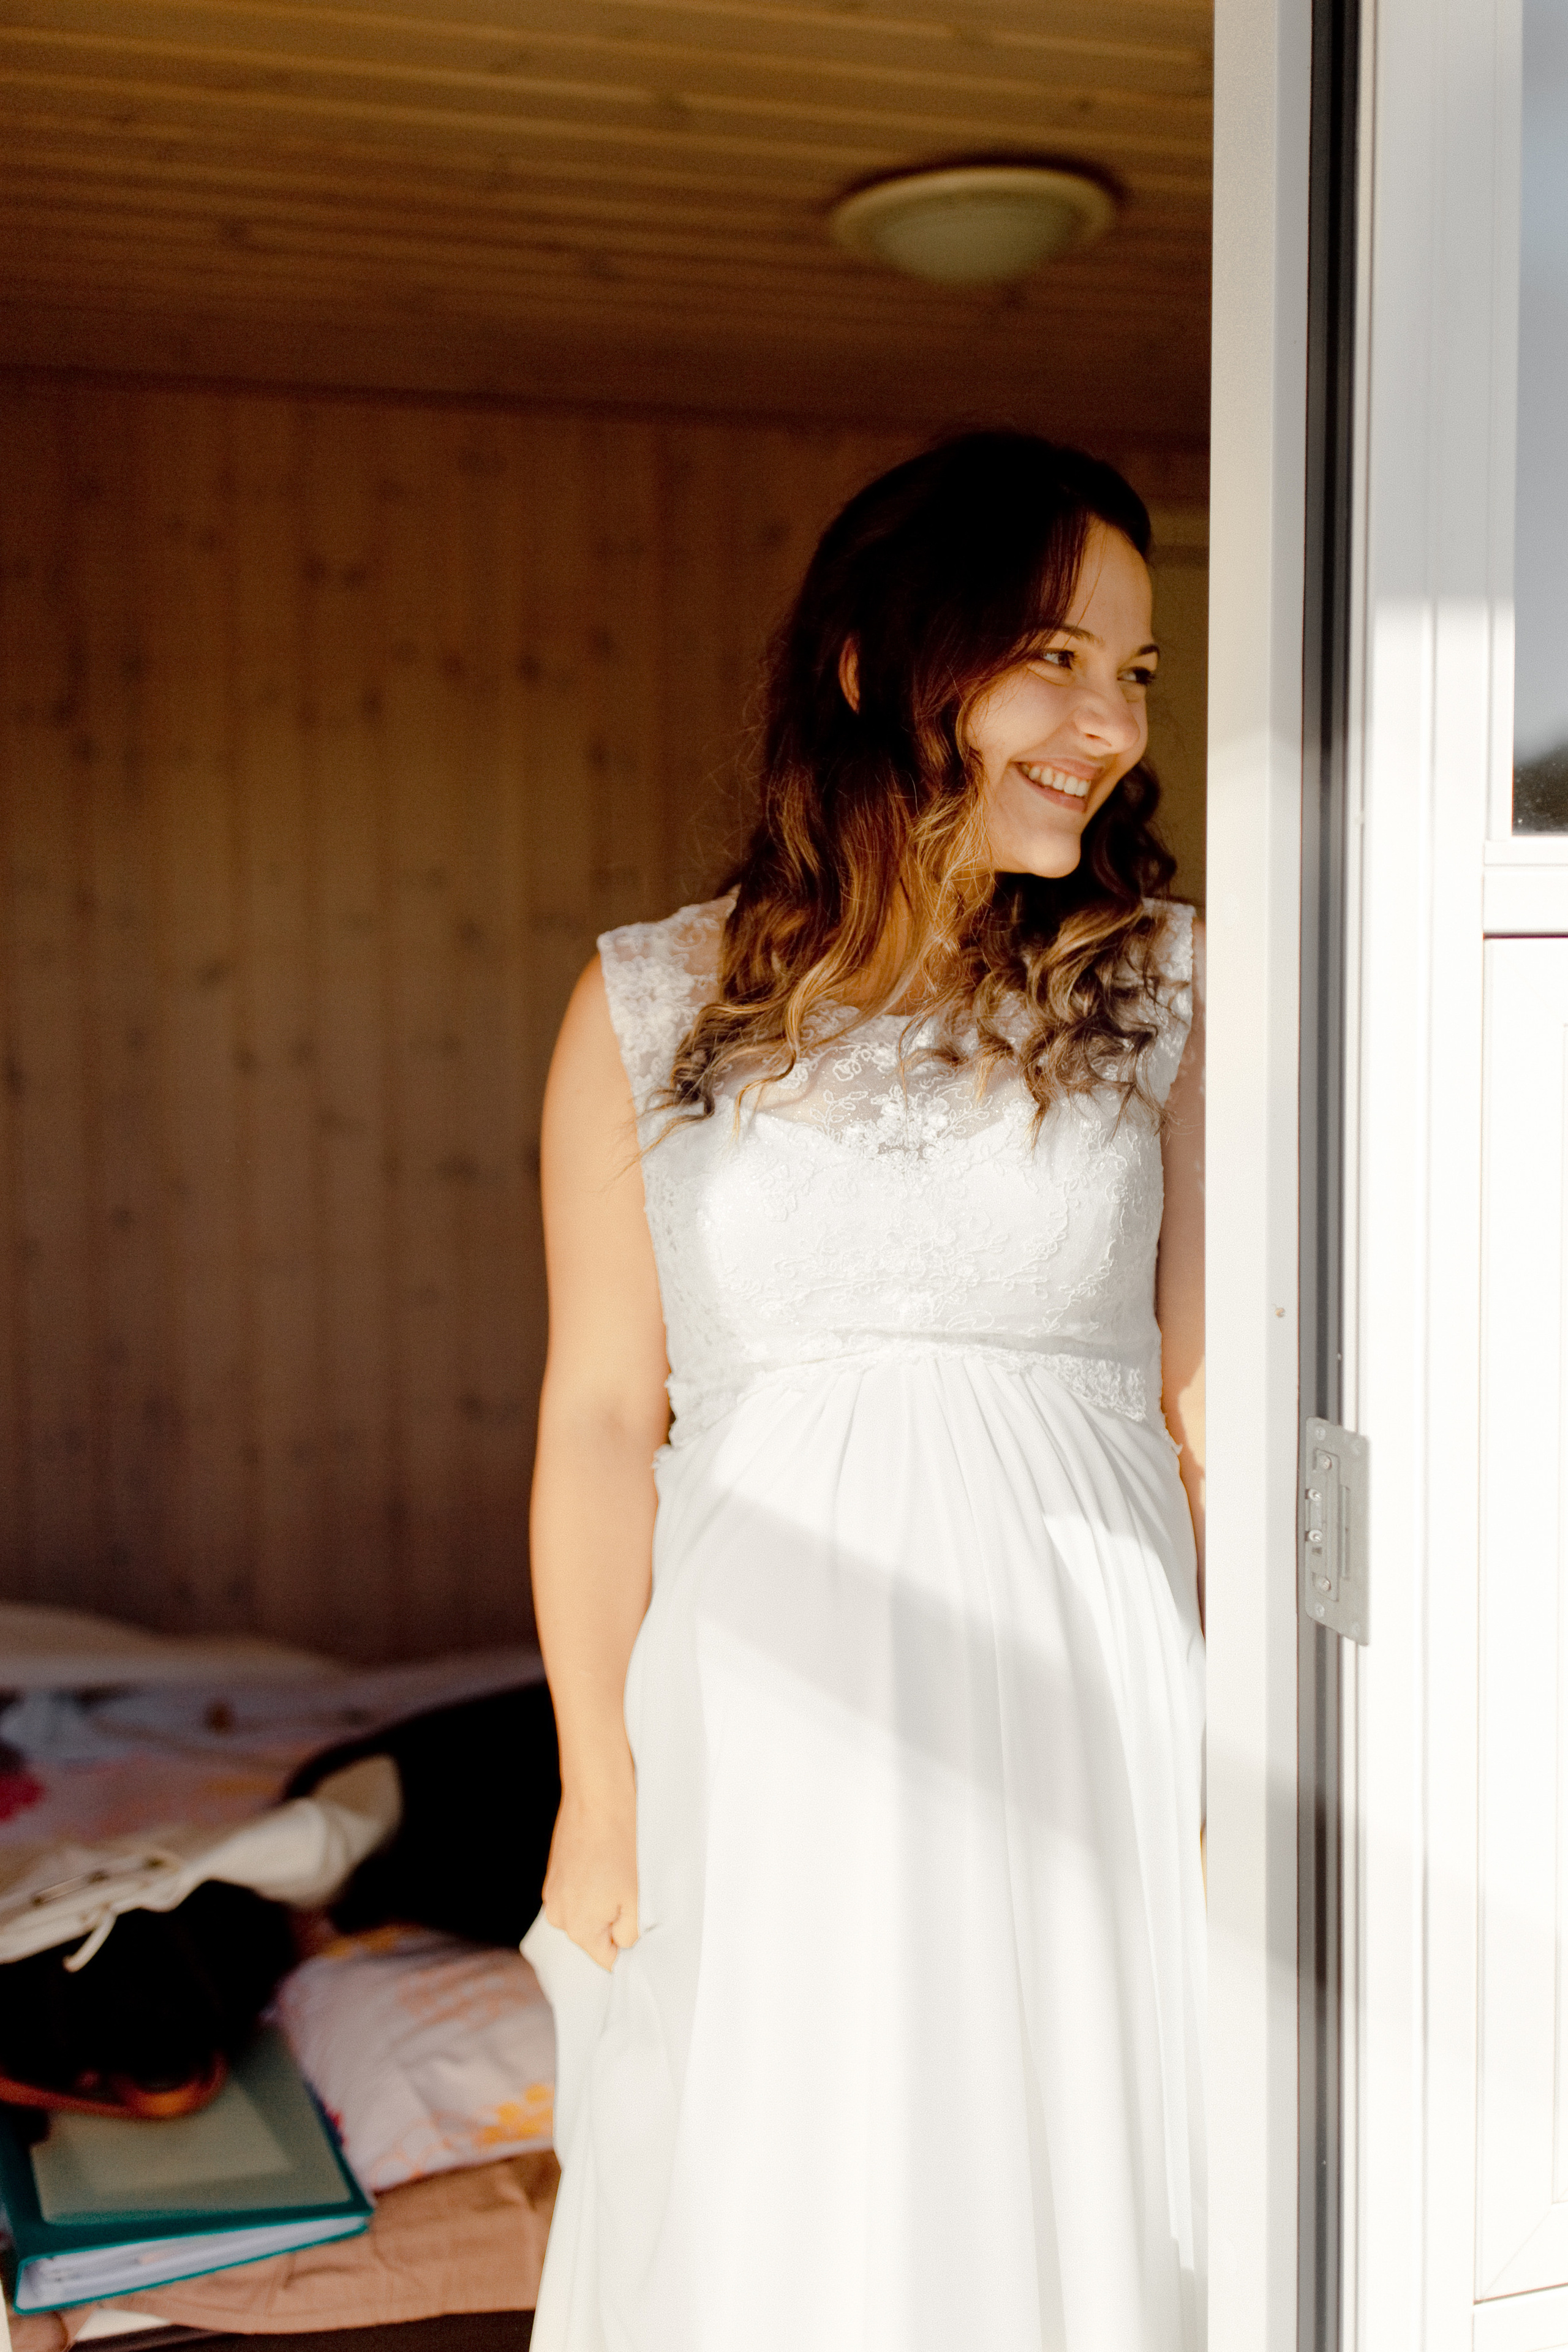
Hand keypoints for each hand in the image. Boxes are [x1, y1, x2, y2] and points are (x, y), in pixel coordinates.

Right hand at [542, 1789, 638, 1970]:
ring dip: (601, 1900)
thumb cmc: (621, 1849)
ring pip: (585, 1912)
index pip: (607, 1959)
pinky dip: (591, 1883)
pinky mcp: (554, 1873)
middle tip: (629, 1890)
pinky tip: (604, 1861)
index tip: (637, 1919)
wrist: (598, 1800)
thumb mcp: (637, 1901)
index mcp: (579, 1929)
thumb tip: (623, 1946)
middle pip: (594, 1935)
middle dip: (613, 1919)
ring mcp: (552, 1893)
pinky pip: (577, 1892)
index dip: (627, 1944)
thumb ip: (629, 1935)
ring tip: (615, 1872)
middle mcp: (558, 1916)